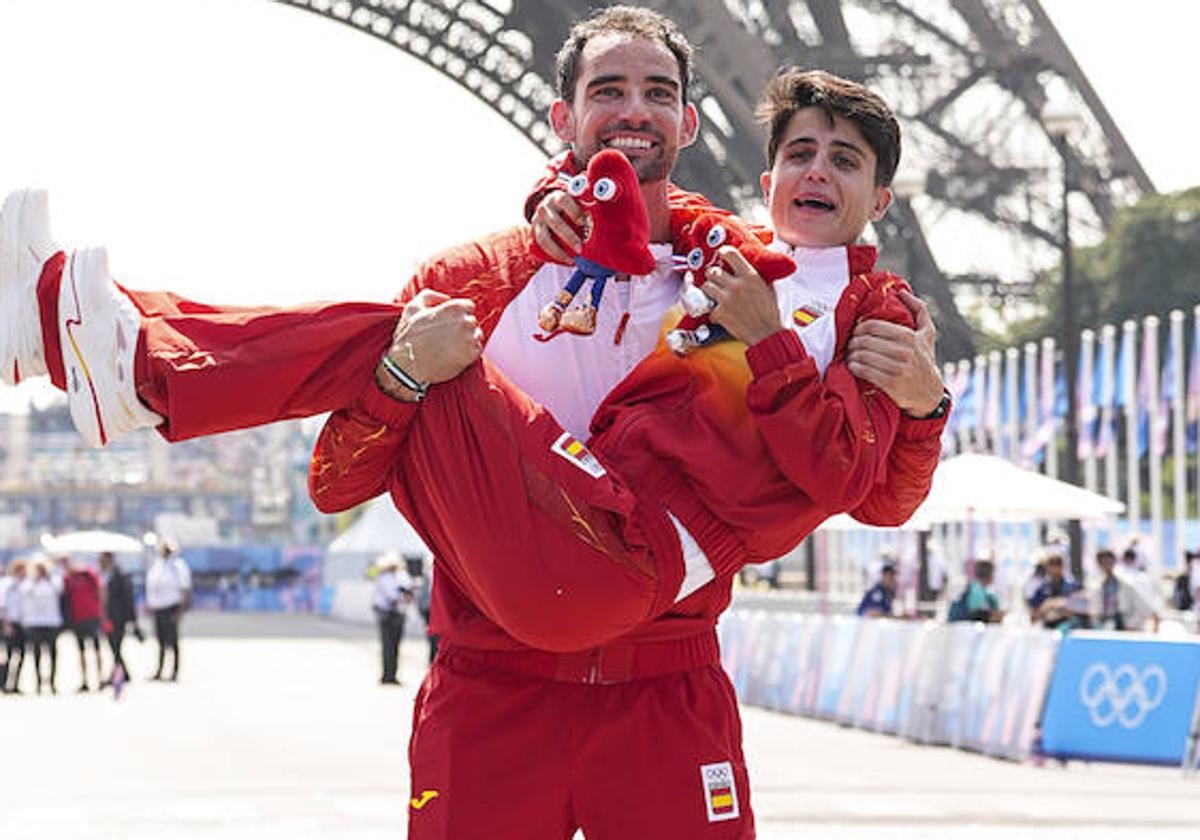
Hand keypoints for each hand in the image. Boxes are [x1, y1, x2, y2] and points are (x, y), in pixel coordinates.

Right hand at [377, 289, 482, 400]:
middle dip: (462, 327)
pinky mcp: (472, 355)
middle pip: (472, 321)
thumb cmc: (409, 336)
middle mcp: (466, 321)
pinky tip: (454, 355)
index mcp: (454, 307)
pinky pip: (477, 350)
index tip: (449, 323)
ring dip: (467, 339)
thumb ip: (430, 296)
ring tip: (450, 346)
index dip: (458, 314)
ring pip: (476, 335)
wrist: (408, 366)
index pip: (468, 306)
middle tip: (447, 336)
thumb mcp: (413, 307)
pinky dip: (468, 352)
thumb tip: (446, 298)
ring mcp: (470, 339)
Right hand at [532, 191, 586, 263]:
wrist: (548, 207)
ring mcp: (538, 220)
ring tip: (573, 260)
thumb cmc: (570, 206)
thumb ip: (590, 206)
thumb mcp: (577, 201)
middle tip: (580, 248)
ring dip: (559, 251)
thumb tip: (609, 214)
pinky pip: (541, 245)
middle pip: (555, 223)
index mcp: (558, 197)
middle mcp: (545, 207)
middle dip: (569, 237)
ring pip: (544, 238)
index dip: (574, 212)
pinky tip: (568, 261)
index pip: (564, 201)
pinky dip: (555, 255)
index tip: (583, 222)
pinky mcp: (534, 231)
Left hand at [702, 247, 780, 345]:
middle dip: (713, 275)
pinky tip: (721, 315)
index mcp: (750, 276)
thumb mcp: (769, 288)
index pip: (730, 254)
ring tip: (715, 295)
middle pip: (713, 271)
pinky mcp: (720, 313)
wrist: (767, 334)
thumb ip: (758, 277)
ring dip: (709, 290)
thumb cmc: (771, 313)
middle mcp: (736, 285)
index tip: (720, 254)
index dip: (723, 252)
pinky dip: (714, 313)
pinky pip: (710, 309)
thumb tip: (756, 267)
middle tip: (716, 279)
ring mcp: (726, 299)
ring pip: (706, 286)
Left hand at [846, 289, 942, 415]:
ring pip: (862, 356)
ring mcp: (897, 368)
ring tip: (850, 355)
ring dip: (851, 355)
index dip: (859, 328)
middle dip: (852, 342)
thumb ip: (919, 310)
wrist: (929, 393)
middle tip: (849, 344)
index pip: (872, 326)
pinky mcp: (891, 384)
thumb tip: (902, 291)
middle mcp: (904, 351)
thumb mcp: (928, 333)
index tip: (856, 332)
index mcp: (909, 336)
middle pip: (864, 341)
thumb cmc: (924, 359)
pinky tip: (853, 366)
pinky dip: (854, 367)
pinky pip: (864, 371)